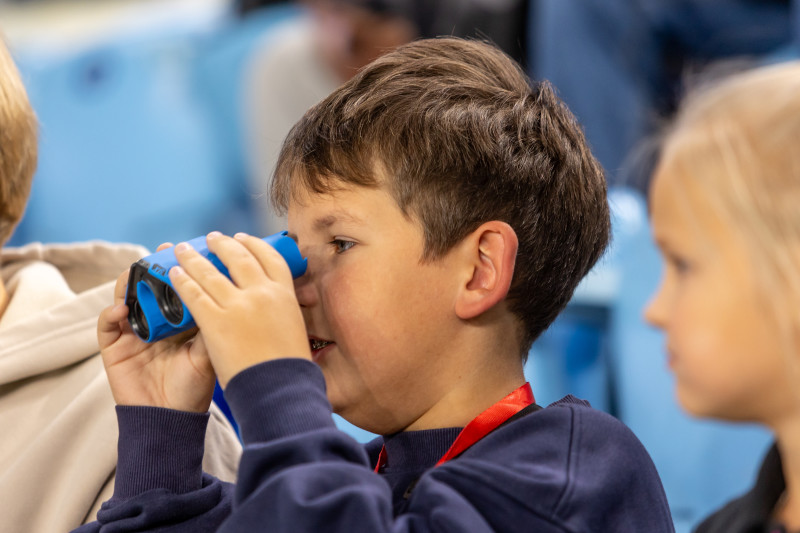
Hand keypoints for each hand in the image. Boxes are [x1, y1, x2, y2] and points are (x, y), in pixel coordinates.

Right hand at [97, 243, 215, 411]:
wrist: (169, 421)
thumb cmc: (192, 389)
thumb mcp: (208, 355)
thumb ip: (211, 327)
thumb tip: (223, 295)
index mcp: (180, 322)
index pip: (178, 288)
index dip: (182, 270)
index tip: (191, 250)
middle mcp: (156, 323)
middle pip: (150, 287)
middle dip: (155, 268)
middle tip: (163, 252)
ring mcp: (133, 333)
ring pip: (125, 298)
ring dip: (129, 283)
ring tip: (136, 273)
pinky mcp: (114, 347)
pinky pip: (106, 324)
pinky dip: (111, 313)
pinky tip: (121, 309)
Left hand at [168, 232, 310, 387]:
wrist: (278, 391)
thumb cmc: (288, 368)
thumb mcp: (292, 330)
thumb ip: (280, 313)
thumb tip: (273, 305)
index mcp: (285, 294)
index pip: (271, 258)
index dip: (255, 245)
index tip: (243, 240)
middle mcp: (263, 293)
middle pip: (239, 257)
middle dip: (223, 244)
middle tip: (212, 238)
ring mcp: (238, 306)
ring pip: (210, 272)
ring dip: (195, 257)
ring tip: (183, 249)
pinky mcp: (215, 322)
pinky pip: (194, 295)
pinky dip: (182, 282)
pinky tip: (174, 275)